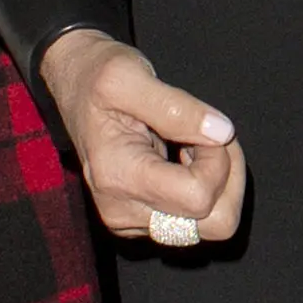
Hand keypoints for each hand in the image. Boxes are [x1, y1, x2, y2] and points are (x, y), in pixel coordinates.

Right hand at [42, 28, 246, 242]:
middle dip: (228, 177)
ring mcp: (132, 220)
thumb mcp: (131, 76)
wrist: (74, 87)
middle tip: (210, 138)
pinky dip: (204, 188)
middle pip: (216, 224)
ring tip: (196, 146)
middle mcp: (123, 210)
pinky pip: (197, 220)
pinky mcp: (141, 220)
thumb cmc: (97, 78)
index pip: (199, 196)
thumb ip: (177, 107)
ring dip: (219, 183)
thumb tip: (221, 133)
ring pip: (213, 225)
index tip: (204, 129)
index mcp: (118, 176)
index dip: (218, 161)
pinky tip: (185, 159)